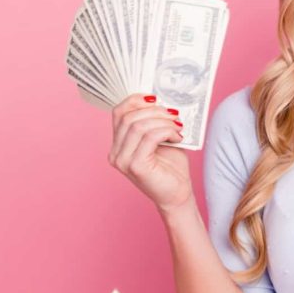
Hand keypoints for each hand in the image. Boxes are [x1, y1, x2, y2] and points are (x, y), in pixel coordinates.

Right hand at [109, 93, 194, 213]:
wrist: (177, 194)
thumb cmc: (170, 167)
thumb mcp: (161, 138)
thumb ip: (154, 122)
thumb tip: (160, 100)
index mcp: (118, 144)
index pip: (119, 112)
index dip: (136, 100)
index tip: (156, 98)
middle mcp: (115, 152)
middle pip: (129, 117)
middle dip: (154, 111)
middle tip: (174, 115)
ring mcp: (123, 160)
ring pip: (138, 126)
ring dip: (162, 121)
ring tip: (178, 126)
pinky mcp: (135, 166)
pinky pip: (149, 137)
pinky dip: (166, 131)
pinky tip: (177, 136)